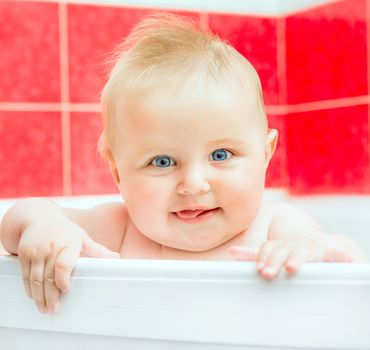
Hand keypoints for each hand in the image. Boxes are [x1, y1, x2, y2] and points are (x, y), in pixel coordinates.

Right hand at [18, 220, 119, 313]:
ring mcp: (36, 250)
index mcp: (68, 243)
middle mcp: (51, 247)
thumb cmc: (64, 230)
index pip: (63, 264)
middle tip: (54, 310)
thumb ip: (97, 250)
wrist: (40, 217)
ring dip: (39, 296)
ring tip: (44, 308)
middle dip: (51, 296)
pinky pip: (25, 275)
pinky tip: (35, 297)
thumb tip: (116, 257)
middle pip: (49, 276)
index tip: (66, 290)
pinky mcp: (24, 254)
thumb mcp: (82, 237)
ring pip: (36, 278)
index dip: (63, 279)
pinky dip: (30, 288)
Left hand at [229, 232, 356, 279]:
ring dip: (293, 259)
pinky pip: (324, 252)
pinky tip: (314, 264)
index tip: (257, 267)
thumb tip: (230, 252)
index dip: (261, 255)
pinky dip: (320, 256)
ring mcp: (311, 244)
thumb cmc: (300, 253)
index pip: (268, 247)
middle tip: (266, 272)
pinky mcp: (330, 249)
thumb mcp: (279, 255)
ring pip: (299, 250)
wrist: (334, 248)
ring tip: (289, 268)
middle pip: (281, 249)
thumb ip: (256, 255)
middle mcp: (294, 242)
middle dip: (273, 260)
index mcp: (282, 245)